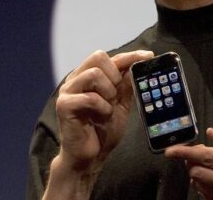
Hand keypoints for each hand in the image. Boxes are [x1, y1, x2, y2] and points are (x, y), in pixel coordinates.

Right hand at [52, 50, 153, 178]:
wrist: (90, 156)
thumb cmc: (102, 129)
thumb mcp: (121, 104)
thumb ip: (126, 84)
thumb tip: (138, 63)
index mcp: (88, 76)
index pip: (110, 57)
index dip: (130, 55)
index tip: (148, 56)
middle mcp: (76, 79)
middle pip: (98, 57)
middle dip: (114, 75)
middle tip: (116, 94)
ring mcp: (68, 91)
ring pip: (93, 74)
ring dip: (108, 91)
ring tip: (109, 106)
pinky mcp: (64, 105)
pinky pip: (89, 97)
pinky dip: (102, 107)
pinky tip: (103, 115)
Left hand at [165, 128, 212, 199]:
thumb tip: (212, 133)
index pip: (205, 156)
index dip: (184, 152)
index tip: (171, 150)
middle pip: (197, 173)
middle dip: (191, 163)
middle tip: (196, 155)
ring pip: (200, 187)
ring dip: (198, 175)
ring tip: (208, 167)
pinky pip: (209, 198)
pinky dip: (206, 188)